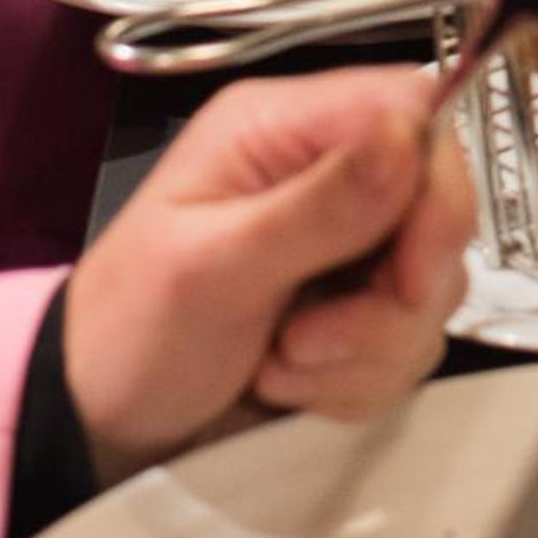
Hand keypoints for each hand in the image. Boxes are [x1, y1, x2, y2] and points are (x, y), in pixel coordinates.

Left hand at [63, 67, 472, 482]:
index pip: (412, 109)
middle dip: (394, 292)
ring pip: (432, 281)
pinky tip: (294, 383)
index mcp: (285, 126)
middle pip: (437, 202)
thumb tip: (411, 136)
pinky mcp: (361, 307)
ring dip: (368, 346)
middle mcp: (329, 169)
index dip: (436, 184)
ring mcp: (351, 241)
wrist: (100, 428)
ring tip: (285, 364)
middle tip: (313, 342)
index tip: (413, 271)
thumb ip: (315, 208)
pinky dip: (361, 376)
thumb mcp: (209, 268)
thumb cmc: (131, 330)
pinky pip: (412, 339)